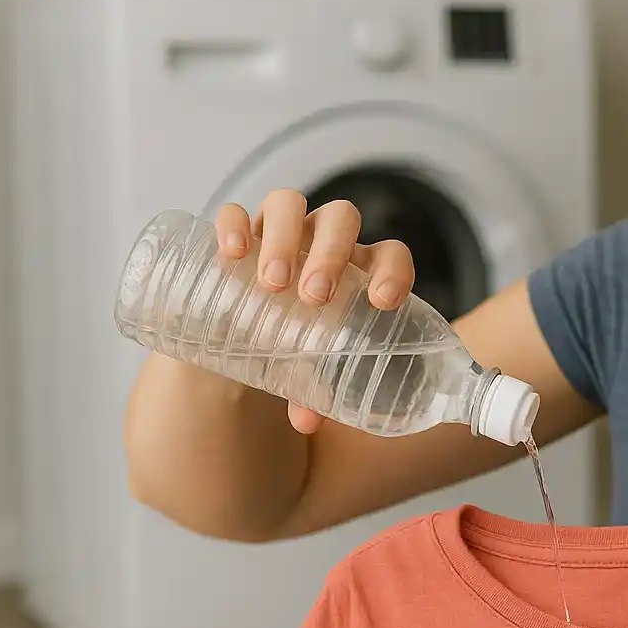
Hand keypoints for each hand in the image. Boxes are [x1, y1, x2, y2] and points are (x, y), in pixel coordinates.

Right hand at [213, 189, 415, 433]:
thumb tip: (307, 421)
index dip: (393, 271)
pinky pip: (236, 213)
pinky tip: (234, 252)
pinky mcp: (239, 233)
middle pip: (341, 220)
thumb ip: (312, 391)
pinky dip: (234, 224)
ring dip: (286, 238)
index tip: (383, 302)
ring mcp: (281, 230)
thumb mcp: (308, 368)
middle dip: (330, 253)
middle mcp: (324, 241)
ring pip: (290, 205)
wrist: (242, 332)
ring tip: (274, 283)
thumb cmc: (294, 344)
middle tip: (314, 298)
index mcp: (359, 270)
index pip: (391, 255)